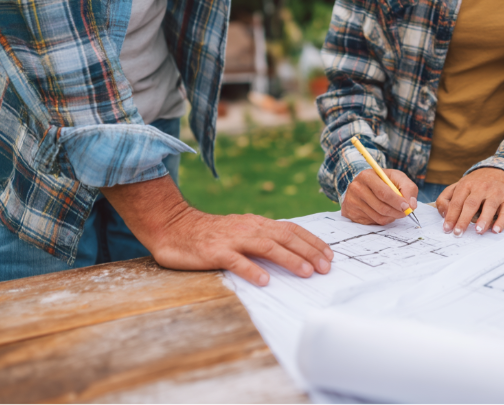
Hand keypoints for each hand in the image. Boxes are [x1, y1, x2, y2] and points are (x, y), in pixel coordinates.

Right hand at [101, 175, 332, 286]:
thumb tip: (292, 252)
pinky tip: (264, 280)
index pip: (291, 230)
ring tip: (305, 272)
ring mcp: (232, 239)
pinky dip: (251, 269)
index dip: (312, 242)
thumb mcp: (240, 232)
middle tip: (325, 267)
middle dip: (308, 252)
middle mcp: (248, 228)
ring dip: (288, 259)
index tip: (329, 255)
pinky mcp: (215, 251)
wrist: (174, 227)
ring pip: (266, 247)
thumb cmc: (210, 234)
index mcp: (256, 223)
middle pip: (285, 237)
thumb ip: (262, 239)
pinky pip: (236, 261)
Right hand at [341, 168, 418, 224]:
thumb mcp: (397, 178)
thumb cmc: (384, 181)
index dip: (397, 201)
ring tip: (395, 211)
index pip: (383, 192)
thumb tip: (412, 205)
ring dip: (391, 217)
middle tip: (405, 213)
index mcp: (367, 176)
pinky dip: (383, 220)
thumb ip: (408, 188)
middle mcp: (356, 188)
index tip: (407, 207)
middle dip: (397, 212)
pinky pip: (372, 222)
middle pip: (380, 207)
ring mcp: (352, 201)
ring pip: (378, 216)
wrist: (364, 185)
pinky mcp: (350, 213)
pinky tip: (384, 213)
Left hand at [436, 167, 503, 235]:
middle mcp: (481, 187)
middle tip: (458, 232)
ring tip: (477, 230)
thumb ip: (445, 199)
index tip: (447, 229)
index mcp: (466, 185)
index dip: (451, 216)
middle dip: (464, 219)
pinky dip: (501, 221)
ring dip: (484, 219)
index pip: (456, 202)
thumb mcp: (457, 187)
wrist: (496, 173)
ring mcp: (496, 192)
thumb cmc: (473, 186)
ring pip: (490, 206)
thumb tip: (444, 215)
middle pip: (471, 204)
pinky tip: (496, 230)